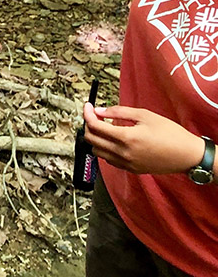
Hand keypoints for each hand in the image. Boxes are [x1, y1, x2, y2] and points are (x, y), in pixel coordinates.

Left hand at [84, 102, 206, 173]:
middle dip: (88, 126)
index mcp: (126, 138)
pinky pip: (109, 160)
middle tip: (95, 116)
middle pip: (91, 140)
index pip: (95, 126)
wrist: (188, 155)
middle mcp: (123, 153)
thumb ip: (119, 112)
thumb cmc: (170, 133)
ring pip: (97, 151)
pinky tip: (115, 140)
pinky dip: (105, 149)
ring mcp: (126, 164)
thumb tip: (99, 110)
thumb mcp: (145, 115)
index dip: (87, 114)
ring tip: (105, 128)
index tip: (88, 106)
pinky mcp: (131, 170)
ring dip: (96, 138)